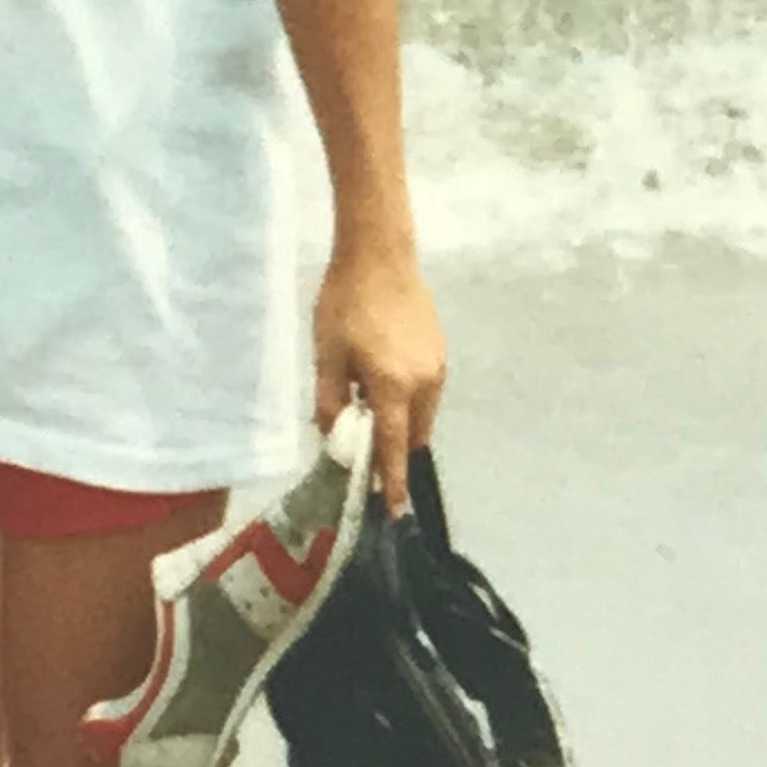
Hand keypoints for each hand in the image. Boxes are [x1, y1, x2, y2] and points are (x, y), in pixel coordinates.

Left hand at [313, 243, 444, 510]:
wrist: (380, 255)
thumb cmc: (344, 304)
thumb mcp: (326, 355)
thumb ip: (329, 401)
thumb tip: (332, 436)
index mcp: (395, 386)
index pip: (394, 447)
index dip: (390, 480)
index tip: (392, 511)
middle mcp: (426, 383)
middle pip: (412, 435)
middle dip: (394, 453)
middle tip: (367, 464)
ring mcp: (438, 367)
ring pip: (421, 414)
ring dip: (400, 426)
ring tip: (368, 423)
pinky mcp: (440, 353)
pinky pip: (425, 393)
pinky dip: (407, 404)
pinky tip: (381, 391)